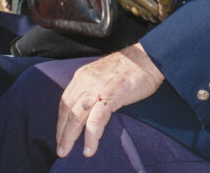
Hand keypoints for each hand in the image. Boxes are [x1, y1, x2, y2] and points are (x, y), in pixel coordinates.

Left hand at [56, 43, 163, 157]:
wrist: (148, 57)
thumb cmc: (130, 67)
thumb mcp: (102, 75)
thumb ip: (92, 88)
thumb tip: (89, 107)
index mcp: (82, 76)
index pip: (65, 101)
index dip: (61, 120)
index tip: (61, 133)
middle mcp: (85, 81)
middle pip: (67, 110)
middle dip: (62, 132)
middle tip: (61, 150)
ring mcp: (97, 88)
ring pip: (77, 116)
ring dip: (69, 136)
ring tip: (65, 152)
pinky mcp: (111, 95)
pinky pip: (96, 120)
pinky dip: (91, 136)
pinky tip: (89, 149)